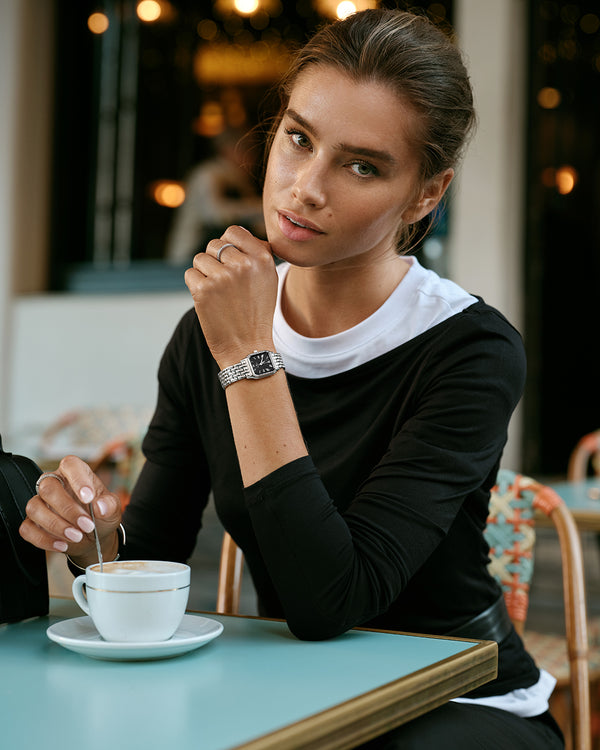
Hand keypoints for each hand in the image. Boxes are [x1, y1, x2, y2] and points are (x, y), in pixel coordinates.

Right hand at [19, 455, 121, 564]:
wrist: (94, 536)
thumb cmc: (101, 515)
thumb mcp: (112, 509)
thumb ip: (109, 505)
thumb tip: (100, 507)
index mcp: (75, 474)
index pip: (70, 464)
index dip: (77, 479)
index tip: (88, 498)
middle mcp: (54, 484)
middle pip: (48, 487)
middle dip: (68, 509)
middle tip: (86, 525)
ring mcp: (41, 503)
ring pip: (34, 508)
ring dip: (56, 525)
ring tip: (77, 536)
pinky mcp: (32, 522)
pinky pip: (27, 529)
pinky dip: (44, 539)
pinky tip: (62, 544)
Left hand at [184, 226, 278, 368]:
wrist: (247, 347)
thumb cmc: (256, 314)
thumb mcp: (268, 280)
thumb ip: (256, 253)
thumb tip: (238, 232)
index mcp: (262, 259)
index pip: (233, 232)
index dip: (227, 244)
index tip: (230, 260)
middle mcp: (243, 265)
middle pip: (214, 245)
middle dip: (215, 261)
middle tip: (225, 285)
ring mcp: (222, 277)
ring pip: (200, 259)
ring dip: (204, 274)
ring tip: (218, 294)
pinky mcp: (203, 290)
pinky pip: (190, 274)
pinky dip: (195, 286)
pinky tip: (209, 301)